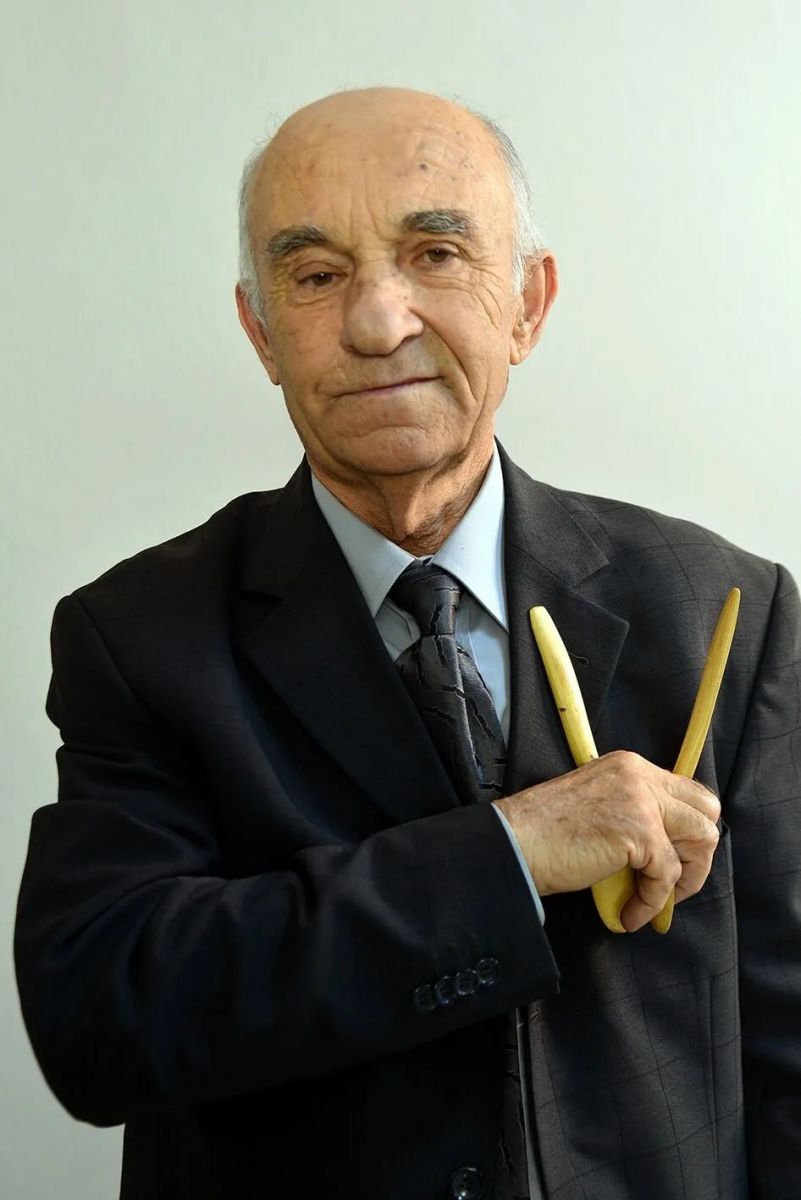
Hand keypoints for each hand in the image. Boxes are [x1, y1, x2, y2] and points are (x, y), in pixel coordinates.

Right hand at [494, 750, 720, 931]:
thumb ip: (634, 813)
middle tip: (673, 883)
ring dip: (684, 879)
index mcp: (630, 767)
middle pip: (706, 809)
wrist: (515, 843)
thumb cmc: (546, 833)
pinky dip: (653, 902)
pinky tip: (630, 913)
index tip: (673, 863)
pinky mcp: (638, 830)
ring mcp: (641, 800)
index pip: (687, 792)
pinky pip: (667, 875)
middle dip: (698, 852)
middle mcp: (640, 775)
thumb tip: (670, 849)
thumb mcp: (599, 806)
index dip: (687, 832)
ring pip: (700, 838)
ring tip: (654, 900)